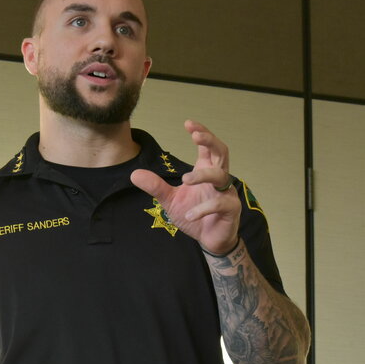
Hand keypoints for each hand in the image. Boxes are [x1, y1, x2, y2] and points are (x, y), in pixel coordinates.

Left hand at [131, 120, 240, 254]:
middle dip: (210, 140)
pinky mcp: (231, 209)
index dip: (201, 133)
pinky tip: (189, 215)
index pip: (208, 146)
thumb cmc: (193, 215)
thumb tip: (134, 174)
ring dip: (202, 176)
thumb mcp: (170, 200)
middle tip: (195, 135)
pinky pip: (219, 204)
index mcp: (205, 170)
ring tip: (184, 180)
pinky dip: (203, 208)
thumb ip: (156, 186)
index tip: (188, 123)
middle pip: (221, 152)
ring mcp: (227, 193)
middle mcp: (218, 178)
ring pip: (221, 176)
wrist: (209, 240)